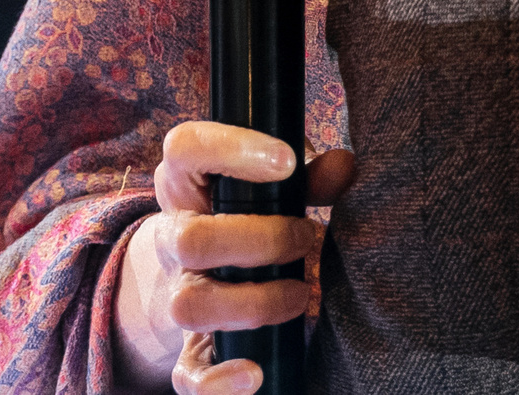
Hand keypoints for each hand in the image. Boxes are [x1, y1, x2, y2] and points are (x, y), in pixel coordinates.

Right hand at [112, 122, 355, 394]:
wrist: (202, 273)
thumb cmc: (248, 215)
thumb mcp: (271, 188)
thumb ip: (310, 177)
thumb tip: (345, 166)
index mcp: (189, 186)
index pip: (183, 147)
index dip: (229, 149)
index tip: (285, 163)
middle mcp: (174, 238)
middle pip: (190, 239)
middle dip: (259, 240)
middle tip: (305, 235)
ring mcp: (178, 295)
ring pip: (189, 304)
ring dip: (253, 302)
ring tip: (298, 294)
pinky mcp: (189, 349)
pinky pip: (187, 375)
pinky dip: (219, 382)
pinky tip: (256, 373)